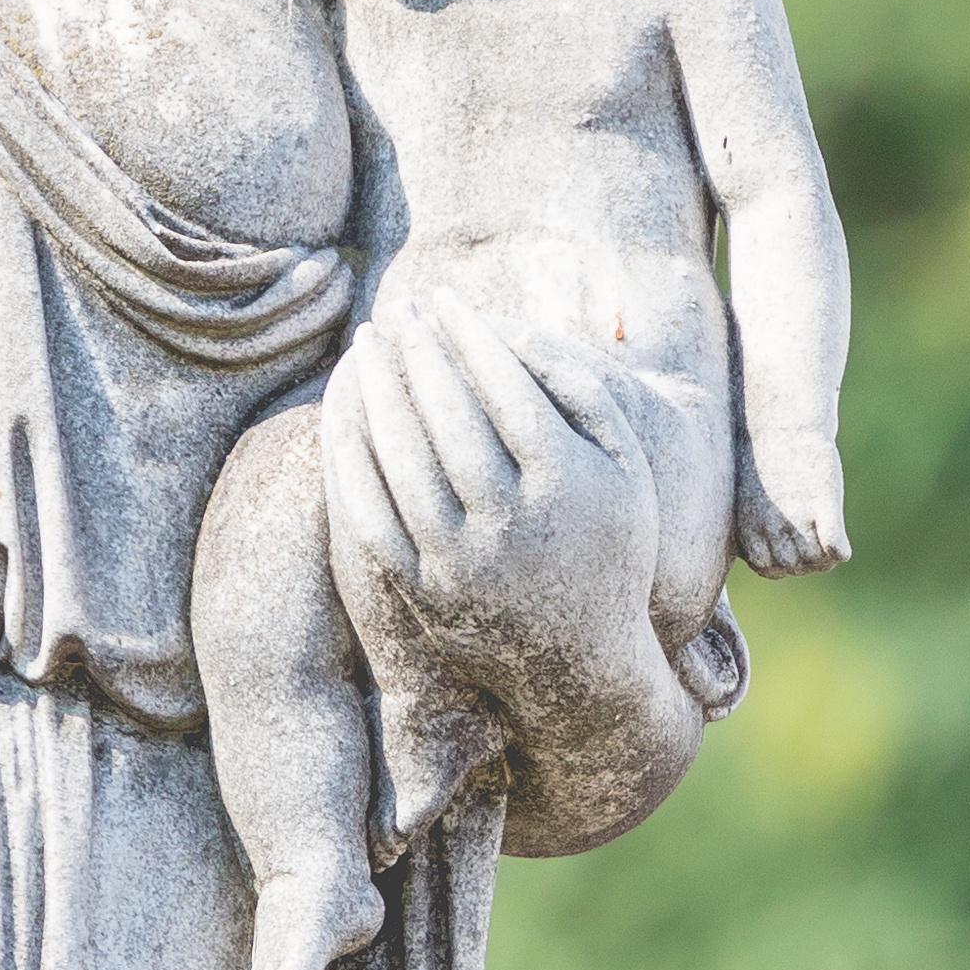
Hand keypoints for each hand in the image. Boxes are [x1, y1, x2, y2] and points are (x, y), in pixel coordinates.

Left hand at [326, 291, 699, 824]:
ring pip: (402, 459)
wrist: (582, 667)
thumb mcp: (624, 467)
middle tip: (395, 315)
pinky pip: (371, 513)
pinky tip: (345, 416)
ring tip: (368, 350)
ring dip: (377, 394)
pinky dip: (352, 460)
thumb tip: (510, 328)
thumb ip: (581, 389)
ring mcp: (461, 562)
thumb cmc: (606, 544)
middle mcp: (513, 525)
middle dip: (416, 354)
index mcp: (569, 485)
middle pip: (448, 416)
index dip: (469, 336)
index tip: (443, 301)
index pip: (505, 387)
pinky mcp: (423, 591)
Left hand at [732, 428, 851, 577]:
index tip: (793, 546)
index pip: (770, 570)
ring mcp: (797, 516)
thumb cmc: (766, 459)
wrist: (781, 423)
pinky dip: (837, 549)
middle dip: (806, 560)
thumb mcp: (748, 498)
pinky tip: (841, 546)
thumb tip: (762, 551)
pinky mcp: (824, 502)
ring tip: (826, 536)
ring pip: (815, 561)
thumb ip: (756, 527)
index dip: (784, 564)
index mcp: (749, 529)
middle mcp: (771, 527)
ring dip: (824, 557)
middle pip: (794, 566)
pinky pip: (832, 544)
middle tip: (814, 537)